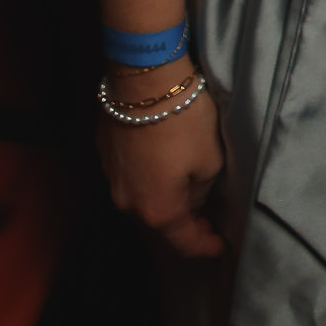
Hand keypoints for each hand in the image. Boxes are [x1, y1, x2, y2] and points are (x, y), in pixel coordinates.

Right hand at [98, 77, 226, 257]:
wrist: (144, 79)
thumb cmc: (184, 121)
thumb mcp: (210, 160)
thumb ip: (202, 189)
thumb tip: (192, 195)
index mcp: (158, 211)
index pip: (184, 242)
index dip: (206, 246)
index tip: (221, 246)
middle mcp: (128, 203)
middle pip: (160, 223)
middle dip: (185, 223)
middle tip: (208, 219)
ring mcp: (111, 179)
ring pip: (143, 200)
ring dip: (165, 199)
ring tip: (187, 191)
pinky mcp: (104, 154)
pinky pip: (131, 177)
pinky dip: (148, 177)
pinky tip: (163, 163)